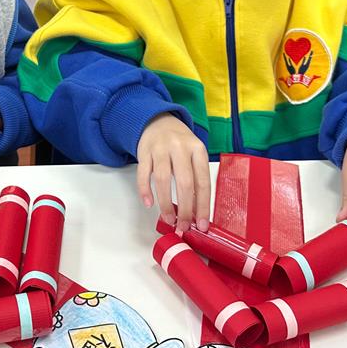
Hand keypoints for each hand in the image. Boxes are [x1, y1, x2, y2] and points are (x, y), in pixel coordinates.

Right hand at [136, 114, 210, 235]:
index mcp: (197, 150)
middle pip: (185, 182)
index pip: (203, 182)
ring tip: (169, 220)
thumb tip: (197, 211)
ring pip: (163, 180)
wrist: (158, 121)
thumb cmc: (180, 144)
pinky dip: (145, 190)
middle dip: (185, 209)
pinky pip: (143, 174)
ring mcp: (160, 148)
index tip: (202, 225)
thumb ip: (196, 178)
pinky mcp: (144, 151)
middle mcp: (180, 148)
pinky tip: (149, 203)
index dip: (203, 206)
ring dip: (165, 204)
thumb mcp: (194, 155)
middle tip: (184, 226)